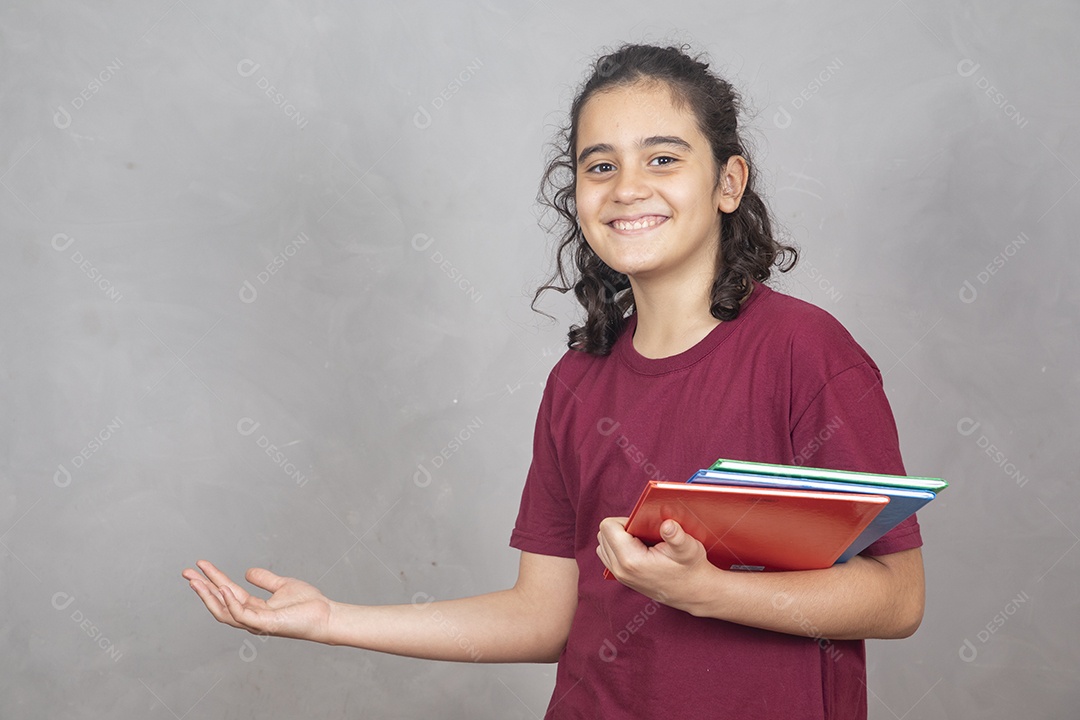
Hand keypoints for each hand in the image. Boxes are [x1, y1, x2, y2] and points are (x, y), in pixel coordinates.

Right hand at [182, 560, 333, 643]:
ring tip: (197, 580)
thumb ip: (264, 579)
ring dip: (209, 596)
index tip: (199, 565)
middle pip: (219, 603)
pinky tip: (223, 587)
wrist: (326, 614)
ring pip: (224, 612)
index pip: (226, 592)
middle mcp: (251, 617)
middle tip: (186, 572)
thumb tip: (247, 571)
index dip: (212, 579)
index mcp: (254, 607)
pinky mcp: (266, 624)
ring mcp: (257, 622)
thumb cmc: (307, 603)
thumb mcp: (282, 585)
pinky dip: (231, 602)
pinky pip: (243, 614)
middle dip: (202, 589)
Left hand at [596, 517, 714, 610]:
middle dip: (620, 527)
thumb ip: (676, 536)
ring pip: (602, 544)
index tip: (641, 525)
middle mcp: (620, 569)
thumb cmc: (691, 568)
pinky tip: (637, 548)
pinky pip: (607, 555)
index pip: (608, 526)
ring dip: (617, 537)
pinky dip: (617, 547)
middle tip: (642, 532)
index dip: (624, 520)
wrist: (694, 592)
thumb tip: (667, 525)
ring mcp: (619, 576)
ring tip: (640, 540)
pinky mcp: (621, 578)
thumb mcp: (689, 549)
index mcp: (631, 560)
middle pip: (603, 534)